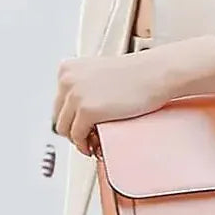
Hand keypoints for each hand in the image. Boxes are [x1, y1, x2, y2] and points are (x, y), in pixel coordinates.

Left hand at [52, 51, 168, 156]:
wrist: (155, 73)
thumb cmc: (137, 73)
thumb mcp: (99, 72)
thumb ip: (84, 86)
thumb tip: (76, 111)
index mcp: (68, 69)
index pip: (58, 101)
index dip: (71, 116)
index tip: (81, 123)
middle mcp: (67, 80)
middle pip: (59, 116)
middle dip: (73, 128)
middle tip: (88, 135)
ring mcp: (75, 96)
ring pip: (64, 129)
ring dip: (78, 138)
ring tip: (92, 141)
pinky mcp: (87, 111)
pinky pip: (77, 137)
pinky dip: (84, 145)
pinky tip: (95, 144)